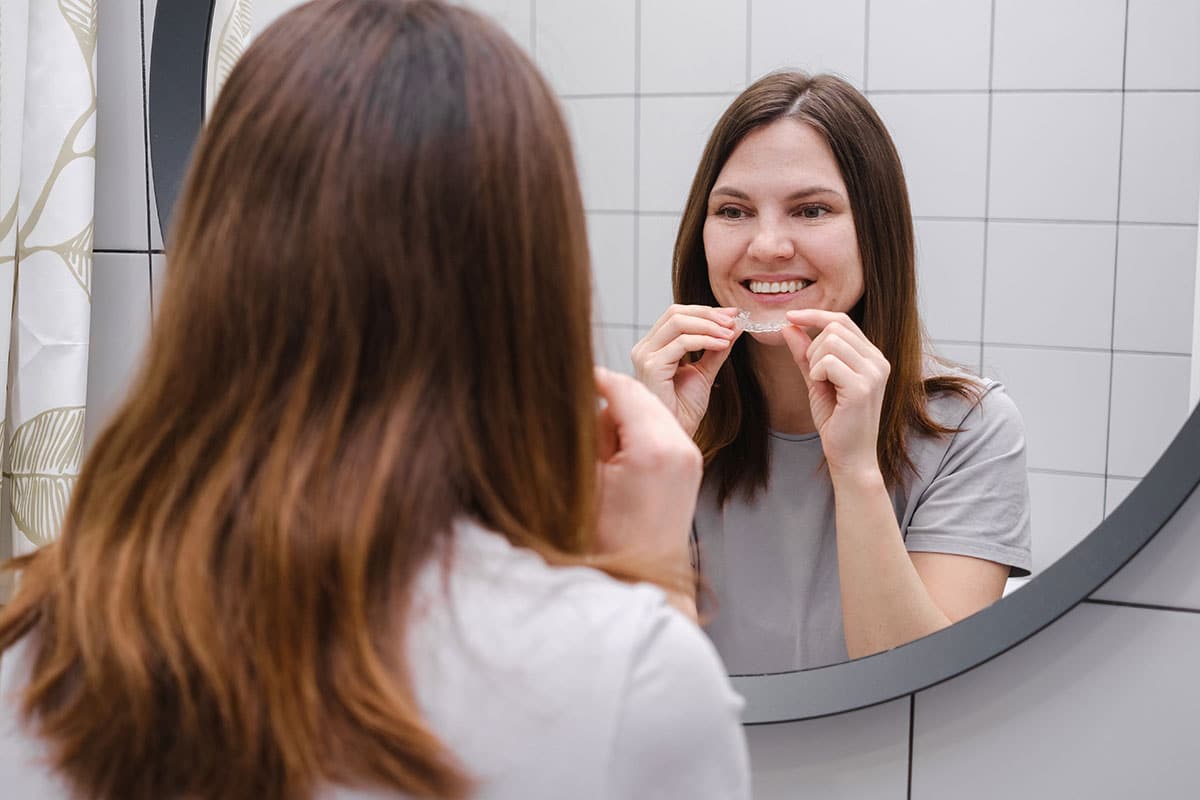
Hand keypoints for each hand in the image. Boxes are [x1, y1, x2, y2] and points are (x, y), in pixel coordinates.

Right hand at [593, 367, 703, 563]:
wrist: (643, 578)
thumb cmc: (607, 540)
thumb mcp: (585, 479)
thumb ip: (584, 432)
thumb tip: (578, 400)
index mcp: (652, 449)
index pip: (624, 388)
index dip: (595, 379)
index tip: (573, 377)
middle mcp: (679, 446)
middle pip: (642, 395)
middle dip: (612, 400)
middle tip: (584, 420)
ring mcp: (689, 455)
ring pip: (652, 409)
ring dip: (626, 417)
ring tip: (605, 452)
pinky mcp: (691, 464)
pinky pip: (663, 428)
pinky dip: (640, 431)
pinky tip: (620, 458)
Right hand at [631, 305, 741, 435]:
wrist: (679, 432)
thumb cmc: (685, 407)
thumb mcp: (705, 370)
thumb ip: (716, 347)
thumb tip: (735, 324)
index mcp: (653, 346)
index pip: (677, 314)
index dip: (705, 311)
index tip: (732, 315)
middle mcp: (645, 348)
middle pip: (675, 312)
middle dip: (708, 314)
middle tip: (733, 321)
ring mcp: (645, 356)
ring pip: (678, 322)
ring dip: (709, 325)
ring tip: (730, 334)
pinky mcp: (651, 366)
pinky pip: (681, 343)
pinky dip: (705, 340)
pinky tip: (722, 344)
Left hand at [781, 309, 889, 478]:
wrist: (850, 456)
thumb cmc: (836, 421)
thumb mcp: (817, 380)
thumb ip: (805, 354)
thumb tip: (789, 326)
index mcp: (872, 356)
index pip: (843, 320)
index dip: (814, 315)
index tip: (790, 316)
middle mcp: (878, 360)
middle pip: (834, 327)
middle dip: (812, 347)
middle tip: (815, 375)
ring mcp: (873, 372)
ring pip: (830, 342)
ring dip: (814, 362)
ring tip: (821, 384)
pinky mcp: (862, 387)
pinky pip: (828, 362)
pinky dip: (817, 373)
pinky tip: (824, 389)